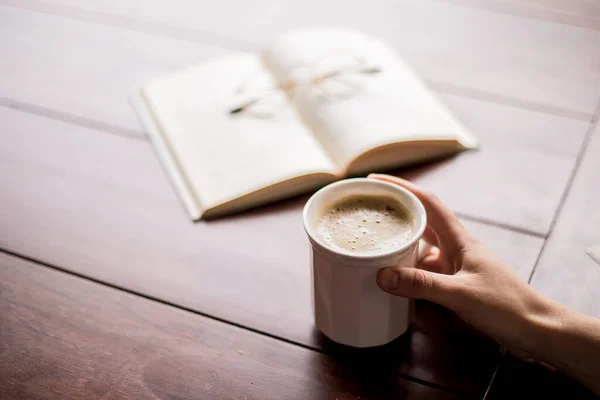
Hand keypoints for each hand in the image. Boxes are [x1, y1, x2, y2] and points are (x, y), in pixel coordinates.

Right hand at [369, 174, 553, 357]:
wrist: (534, 328)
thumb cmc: (505, 305)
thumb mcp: (460, 294)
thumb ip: (422, 285)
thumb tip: (381, 275)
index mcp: (459, 239)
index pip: (427, 202)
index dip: (401, 187)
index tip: (375, 181)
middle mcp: (455, 247)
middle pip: (419, 220)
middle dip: (394, 213)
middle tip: (365, 213)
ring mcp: (454, 265)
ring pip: (419, 246)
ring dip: (398, 243)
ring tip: (371, 244)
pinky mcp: (454, 283)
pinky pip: (424, 269)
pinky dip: (407, 269)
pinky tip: (393, 278)